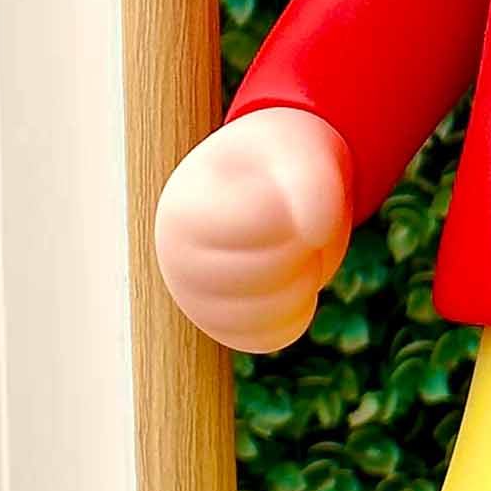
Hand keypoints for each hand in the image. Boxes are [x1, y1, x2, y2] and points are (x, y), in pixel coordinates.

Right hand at [155, 108, 353, 353]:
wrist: (256, 189)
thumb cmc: (274, 168)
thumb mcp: (295, 152)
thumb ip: (311, 180)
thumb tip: (315, 233)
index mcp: (183, 208)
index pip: (261, 220)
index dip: (296, 210)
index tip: (288, 195)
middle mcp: (175, 260)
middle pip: (264, 271)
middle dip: (301, 247)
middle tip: (297, 222)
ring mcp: (193, 300)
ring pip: (267, 312)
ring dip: (303, 280)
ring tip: (294, 250)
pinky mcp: (220, 328)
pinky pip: (267, 337)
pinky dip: (295, 312)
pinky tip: (295, 281)